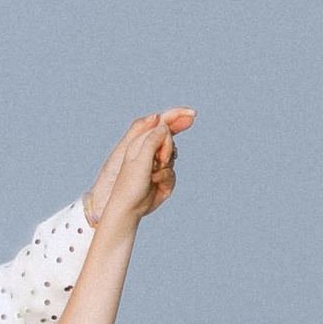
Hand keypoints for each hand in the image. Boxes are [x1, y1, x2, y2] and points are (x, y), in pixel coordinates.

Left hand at [84, 110, 193, 234]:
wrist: (129, 209)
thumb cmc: (129, 184)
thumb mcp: (140, 160)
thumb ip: (152, 141)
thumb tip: (163, 125)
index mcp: (140, 142)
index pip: (161, 123)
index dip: (177, 116)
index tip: (192, 114)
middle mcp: (149, 150)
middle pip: (169, 139)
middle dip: (169, 148)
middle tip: (160, 161)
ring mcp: (156, 164)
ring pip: (173, 158)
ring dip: (165, 167)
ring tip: (151, 176)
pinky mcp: (162, 177)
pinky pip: (172, 173)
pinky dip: (166, 180)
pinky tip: (155, 185)